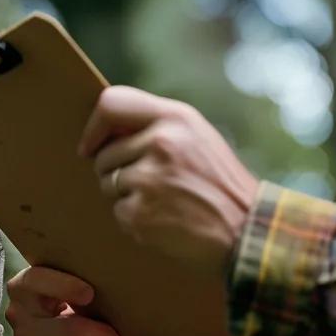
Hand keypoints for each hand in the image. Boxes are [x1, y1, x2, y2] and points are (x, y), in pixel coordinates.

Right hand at [5, 265, 126, 335]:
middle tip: (116, 335)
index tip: (90, 294)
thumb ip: (91, 268)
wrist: (82, 318)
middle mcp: (20, 314)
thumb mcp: (84, 276)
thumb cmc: (84, 290)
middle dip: (90, 332)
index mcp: (25, 284)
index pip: (35, 281)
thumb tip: (121, 251)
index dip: (62, 287)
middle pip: (55, 326)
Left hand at [78, 85, 260, 279]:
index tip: (89, 147)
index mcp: (175, 117)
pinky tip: (165, 221)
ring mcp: (149, 179)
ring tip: (164, 202)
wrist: (247, 232)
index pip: (111, 103)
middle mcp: (160, 142)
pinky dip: (134, 221)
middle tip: (152, 186)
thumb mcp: (197, 137)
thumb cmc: (221, 184)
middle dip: (116, 172)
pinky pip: (117, 213)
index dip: (93, 127)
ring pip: (107, 184)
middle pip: (104, 154)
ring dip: (126, 197)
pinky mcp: (141, 213)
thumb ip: (157, 126)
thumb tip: (106, 130)